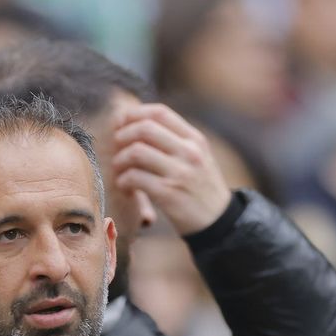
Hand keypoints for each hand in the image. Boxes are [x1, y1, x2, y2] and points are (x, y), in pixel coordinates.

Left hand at [112, 102, 231, 234]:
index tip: (122, 124)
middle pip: (145, 128)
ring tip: (120, 169)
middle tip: (116, 147)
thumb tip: (139, 124)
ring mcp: (179, 173)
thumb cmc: (201, 188)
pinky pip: (135, 178)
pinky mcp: (168, 194)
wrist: (219, 222)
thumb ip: (175, 141)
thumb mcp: (197, 157)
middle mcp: (188, 152)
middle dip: (123, 135)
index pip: (160, 113)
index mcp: (194, 139)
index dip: (135, 114)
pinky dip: (123, 180)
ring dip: (120, 160)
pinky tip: (124, 186)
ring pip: (136, 152)